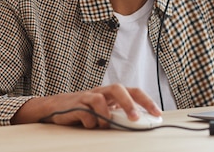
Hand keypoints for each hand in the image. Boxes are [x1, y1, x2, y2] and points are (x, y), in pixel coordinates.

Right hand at [11, 84, 161, 128]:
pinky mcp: (75, 105)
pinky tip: (89, 125)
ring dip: (105, 115)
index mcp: (112, 93)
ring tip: (104, 124)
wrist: (56, 108)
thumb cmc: (85, 109)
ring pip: (100, 99)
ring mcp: (87, 96)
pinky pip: (85, 112)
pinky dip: (90, 122)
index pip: (133, 91)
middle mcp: (101, 91)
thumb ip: (118, 114)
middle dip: (129, 103)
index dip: (146, 101)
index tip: (157, 114)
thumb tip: (139, 124)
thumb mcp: (104, 111)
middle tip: (135, 119)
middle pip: (118, 89)